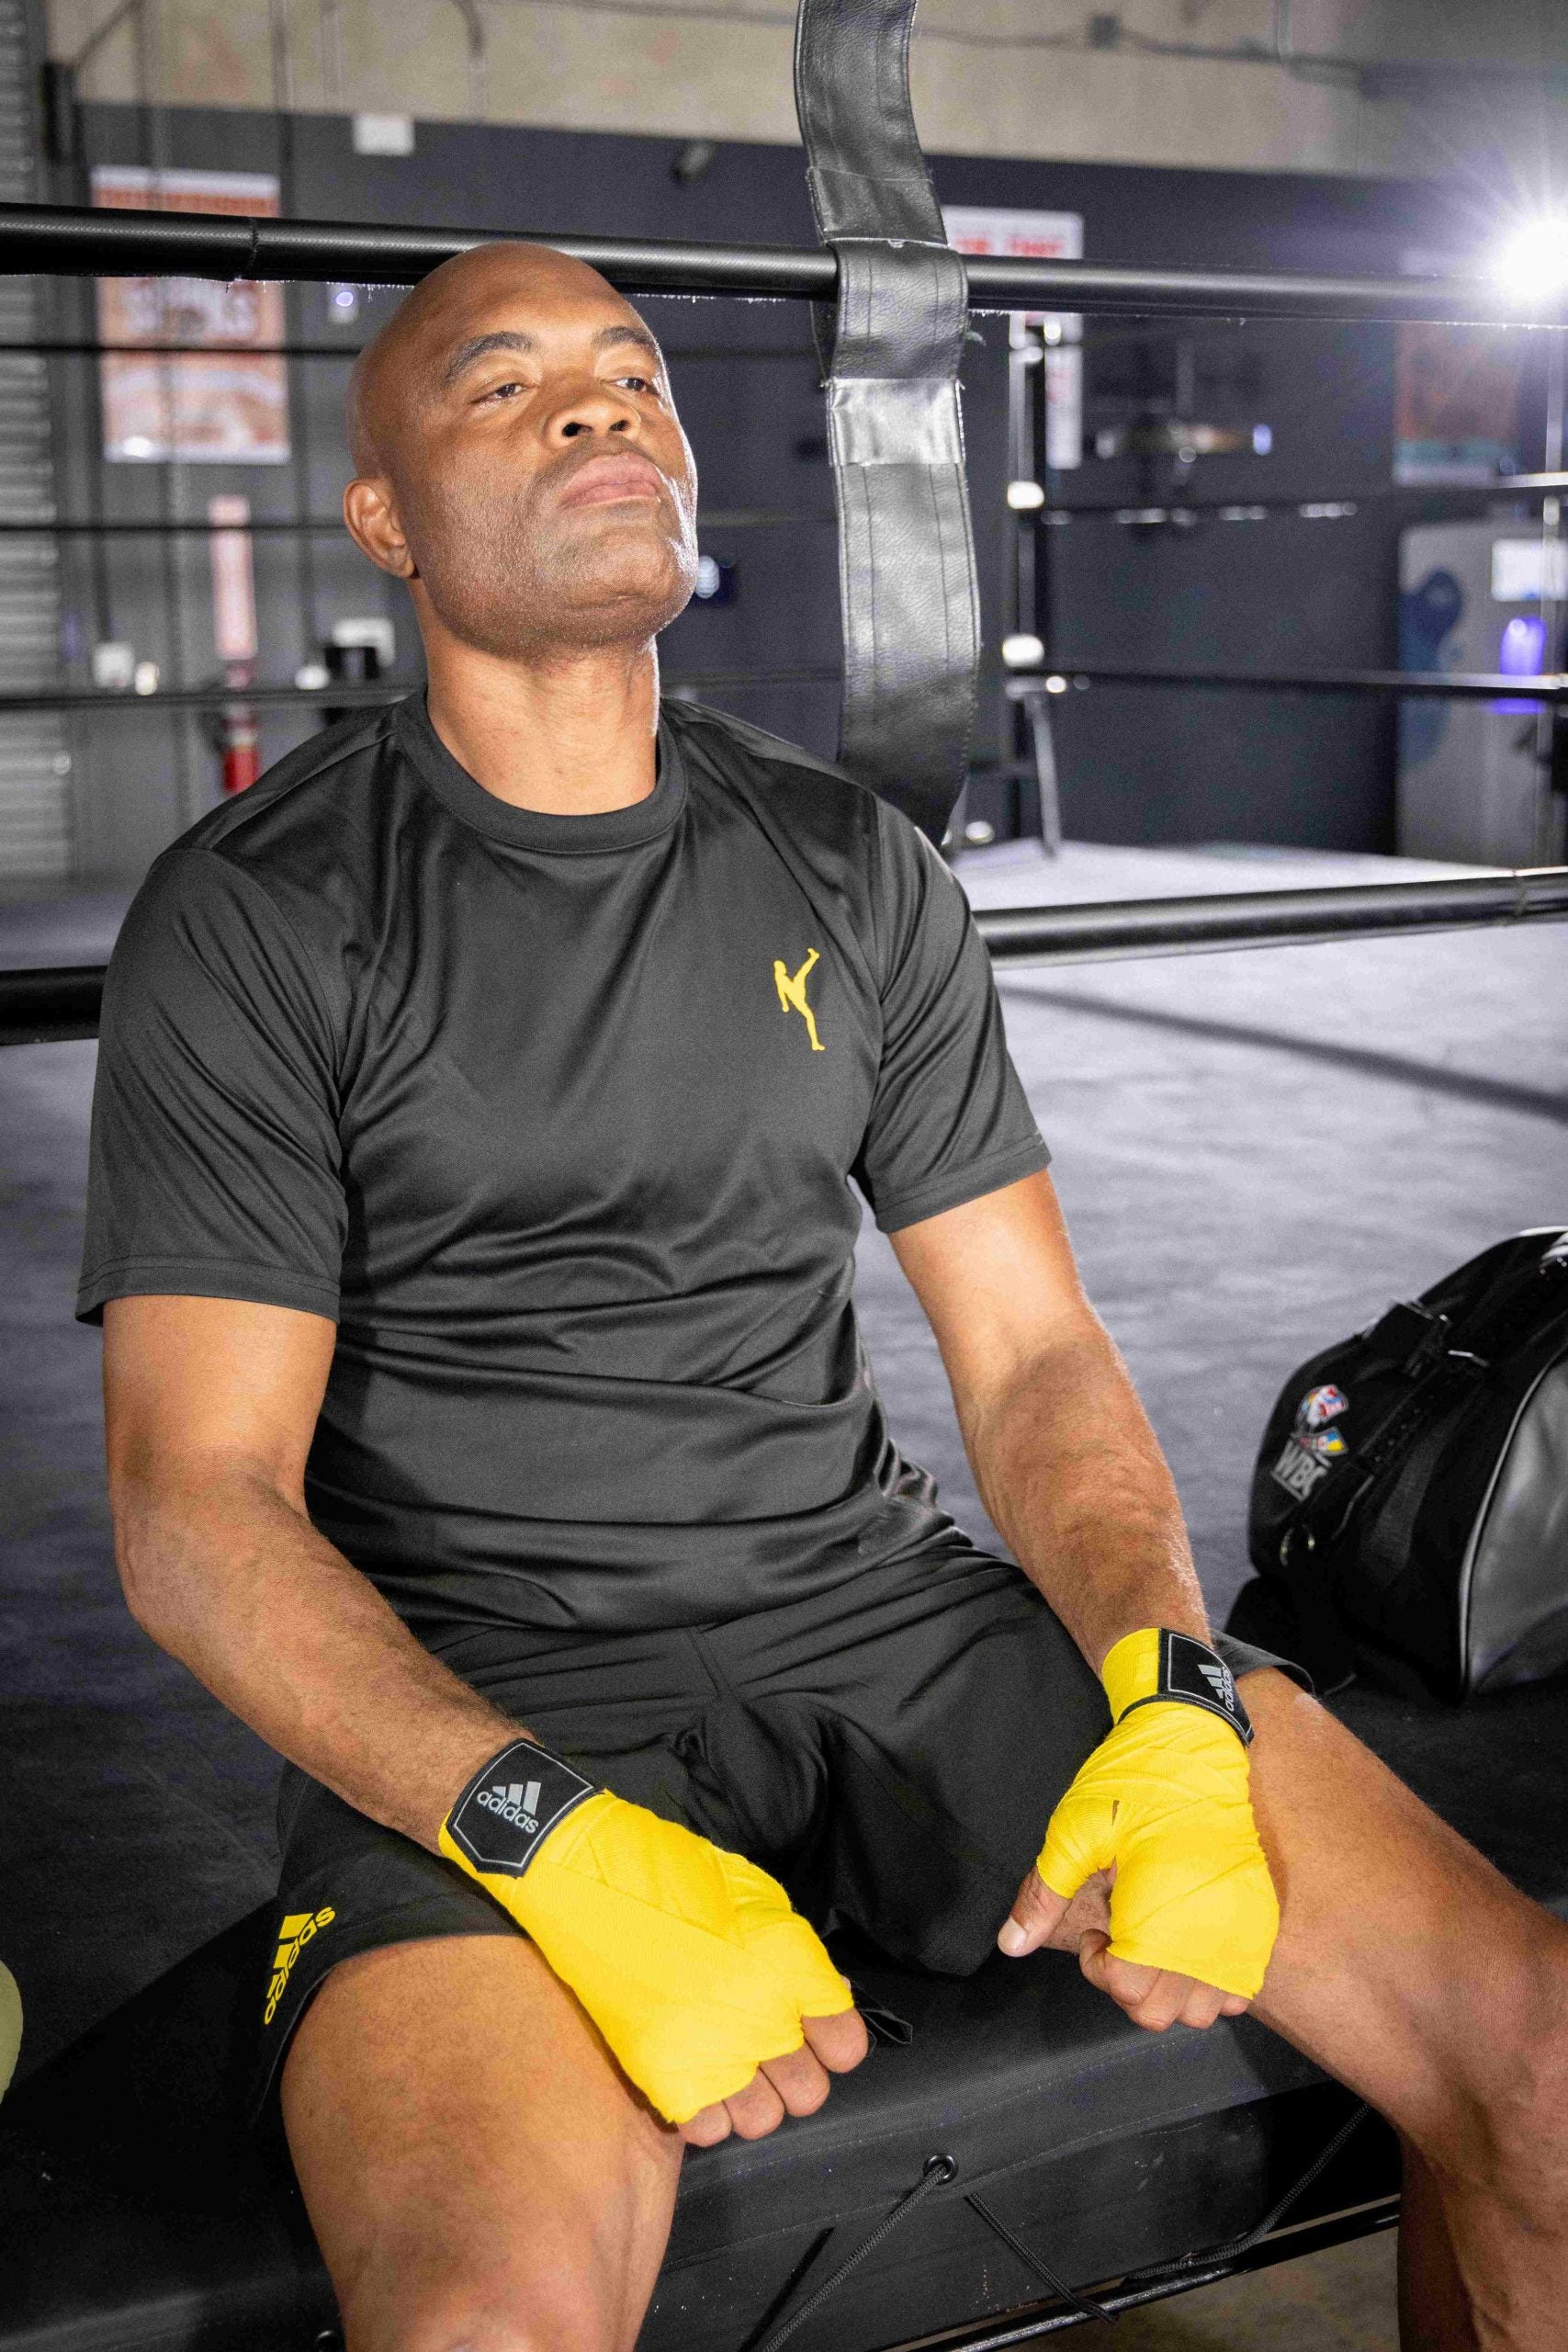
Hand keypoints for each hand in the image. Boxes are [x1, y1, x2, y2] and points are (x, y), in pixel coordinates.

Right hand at [441, 1738, 866, 2124]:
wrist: (586, 1872)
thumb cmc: (674, 1873)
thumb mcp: (752, 1896)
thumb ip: (795, 1954)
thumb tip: (829, 1998)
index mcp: (787, 1961)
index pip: (846, 2043)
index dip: (832, 2041)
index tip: (816, 2032)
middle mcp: (758, 2011)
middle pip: (808, 2092)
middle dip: (794, 2075)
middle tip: (768, 2052)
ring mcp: (709, 2046)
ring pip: (761, 2120)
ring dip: (750, 2099)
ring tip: (728, 2066)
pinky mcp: (659, 2069)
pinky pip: (705, 2129)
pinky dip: (702, 2111)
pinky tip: (693, 2077)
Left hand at [995, 1630, 1279, 2011]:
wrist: (1190, 1740)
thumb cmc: (1132, 1782)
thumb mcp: (1074, 1833)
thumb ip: (1043, 1895)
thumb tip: (1011, 1943)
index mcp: (1162, 1916)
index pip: (1131, 1993)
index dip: (1098, 1967)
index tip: (1095, 1930)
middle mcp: (1209, 1932)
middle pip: (1165, 2013)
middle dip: (1130, 1986)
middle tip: (1119, 1938)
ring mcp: (1241, 1926)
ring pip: (1204, 2008)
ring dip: (1171, 1990)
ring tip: (1151, 1941)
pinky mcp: (1257, 1915)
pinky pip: (1240, 1982)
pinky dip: (1211, 1980)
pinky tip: (1185, 1944)